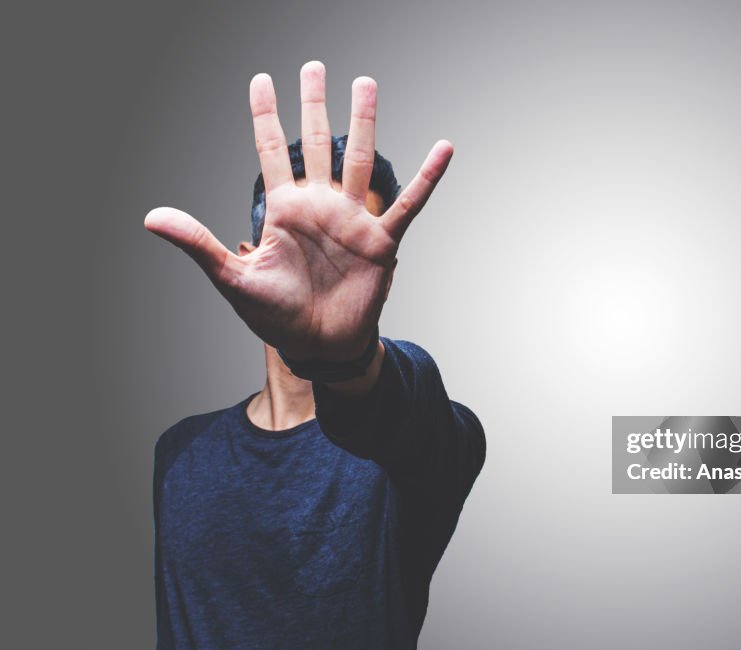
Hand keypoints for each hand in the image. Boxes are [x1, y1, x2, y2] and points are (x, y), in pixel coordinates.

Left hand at [144, 61, 452, 360]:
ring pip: (360, 159)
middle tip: (314, 67)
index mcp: (283, 210)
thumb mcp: (232, 278)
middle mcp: (319, 206)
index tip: (262, 79)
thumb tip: (151, 216)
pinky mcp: (381, 241)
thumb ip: (198, 243)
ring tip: (365, 83)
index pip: (270, 150)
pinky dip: (428, 177)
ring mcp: (352, 220)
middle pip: (316, 142)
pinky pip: (408, 204)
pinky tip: (444, 149)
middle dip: (314, 103)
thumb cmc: (274, 316)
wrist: (316, 346)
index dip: (264, 114)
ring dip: (363, 121)